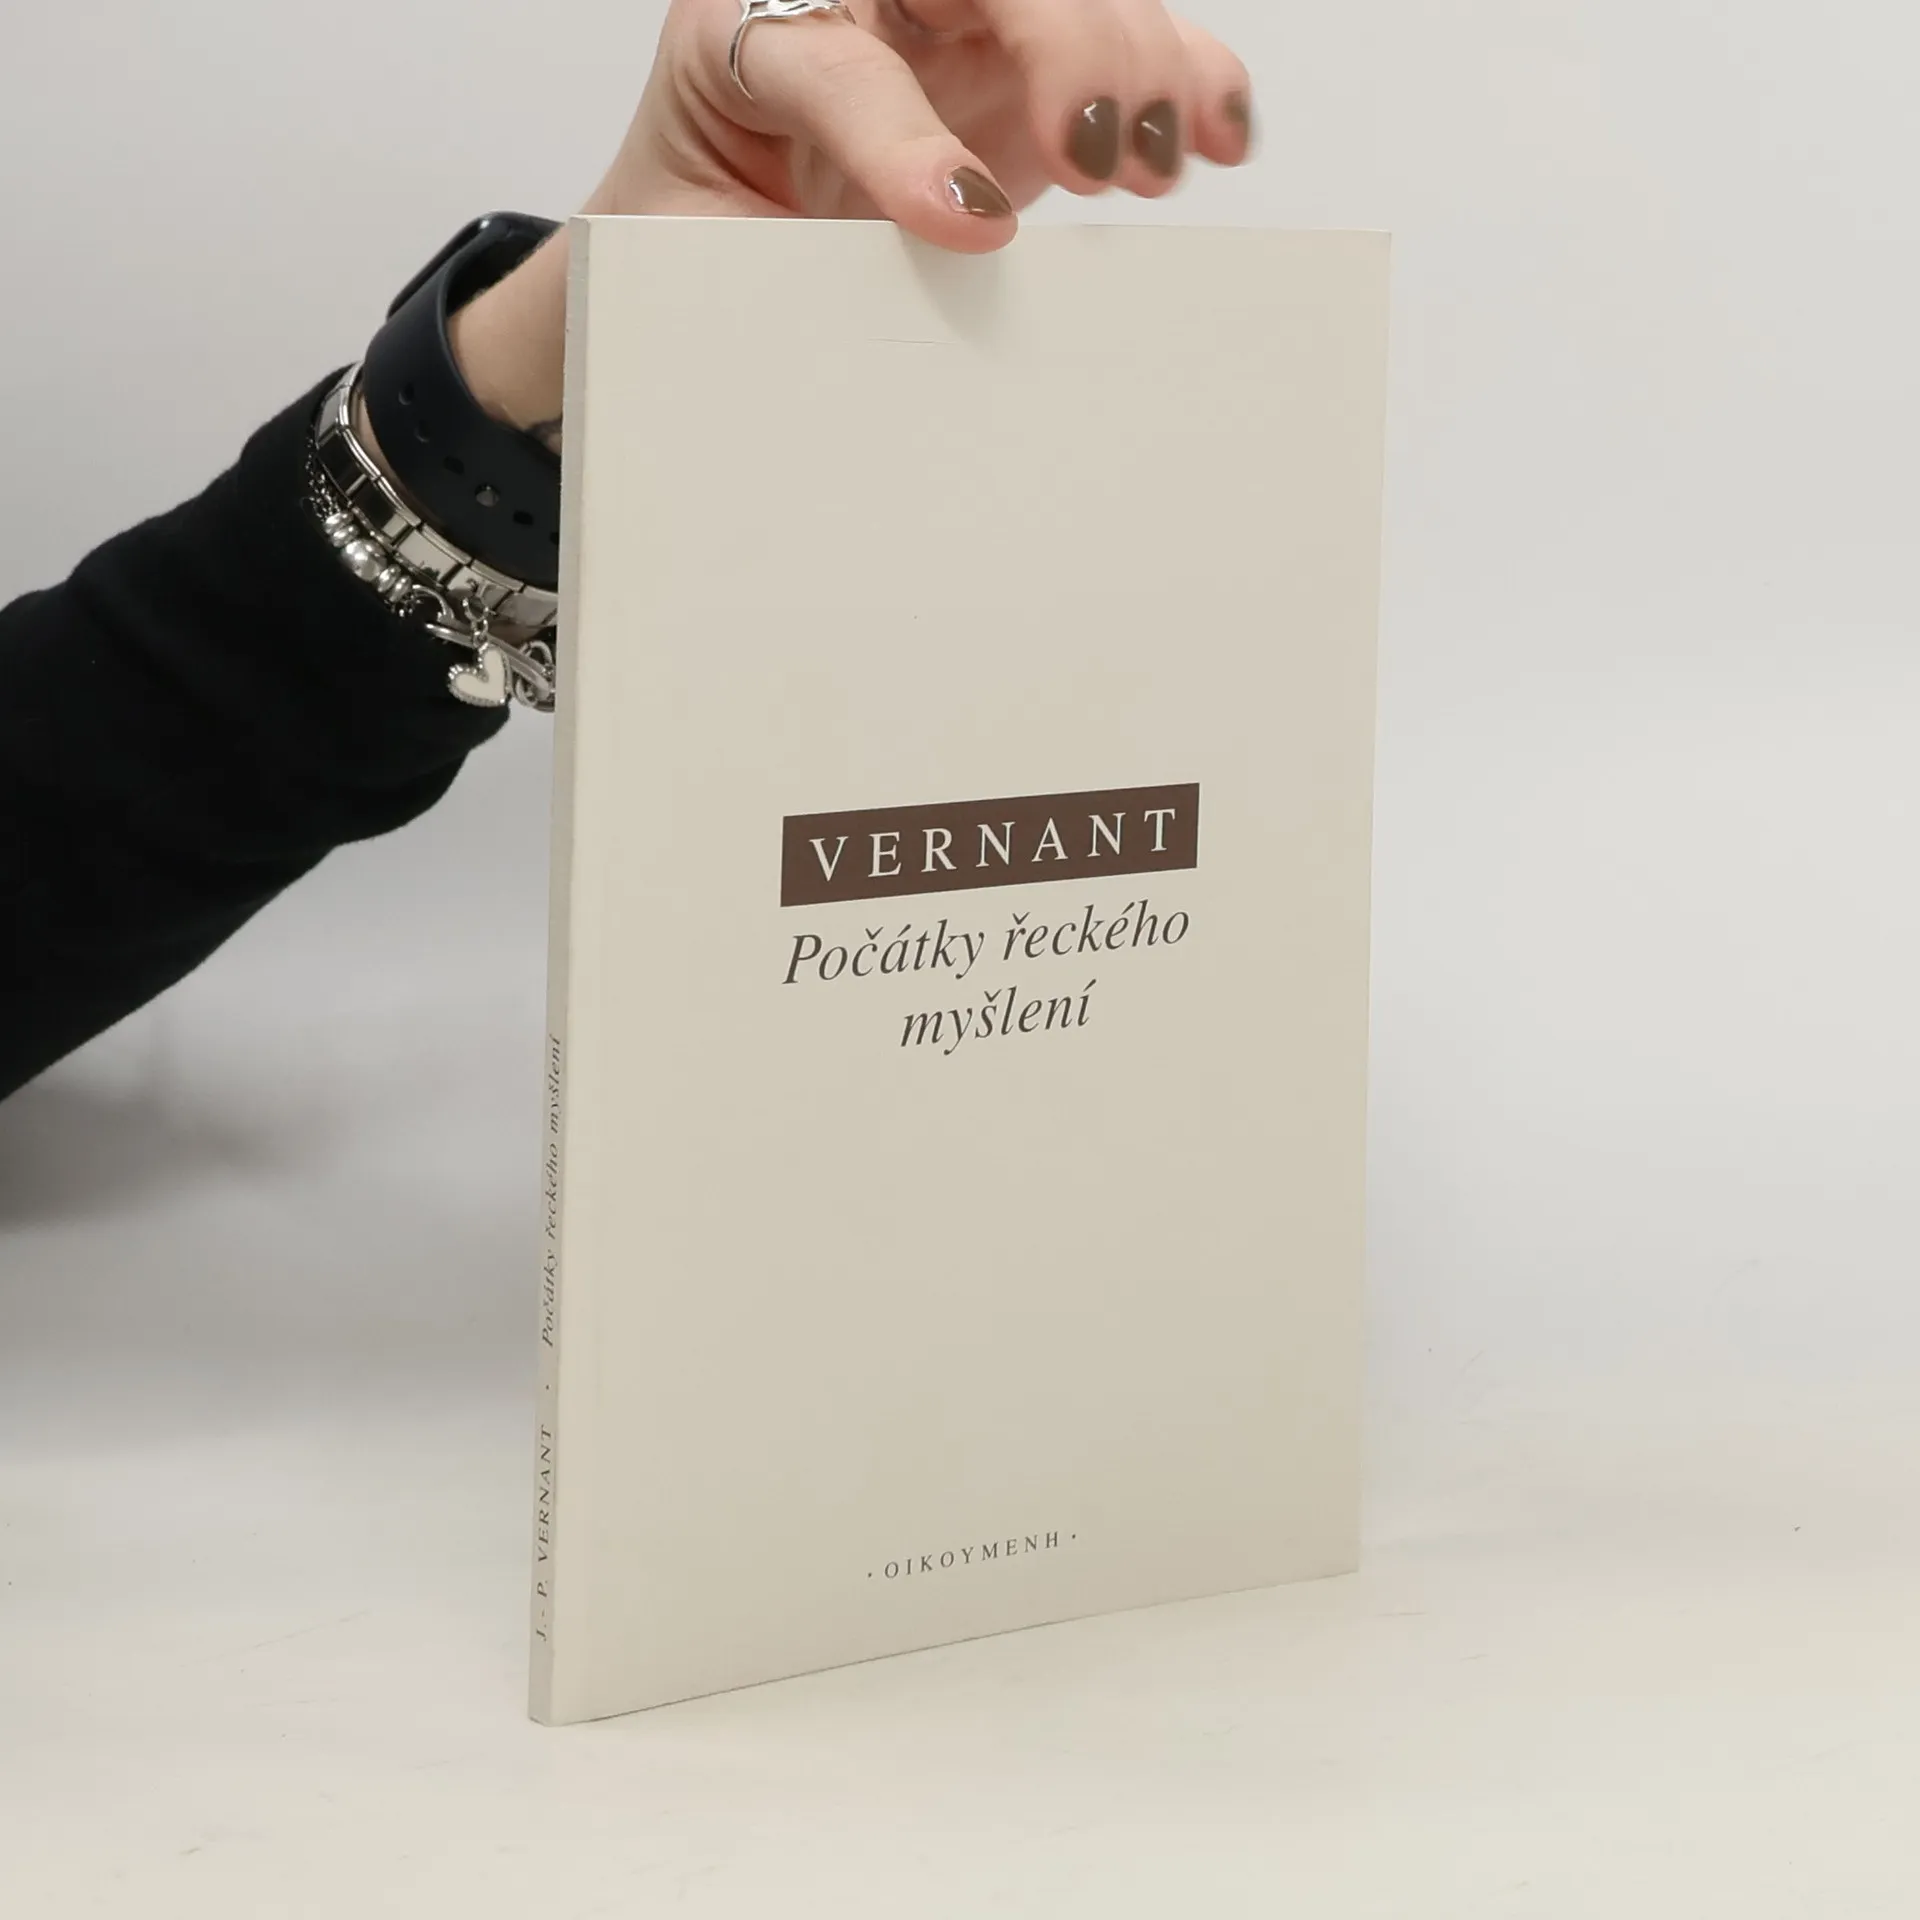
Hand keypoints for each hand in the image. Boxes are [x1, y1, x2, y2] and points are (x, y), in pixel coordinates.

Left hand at [450, 0, 1253, 445]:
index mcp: (741, 31)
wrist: (696, 239)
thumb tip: (877, 314)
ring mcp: (946, 24)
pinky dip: (1180, 74)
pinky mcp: (1016, 69)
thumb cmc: (691, 238)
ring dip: (1139, 66)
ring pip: (1065, 0)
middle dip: (1064, 48)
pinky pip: (1111, 38)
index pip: (840, 61)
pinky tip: (1219, 130)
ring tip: (1158, 164)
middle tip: (1092, 156)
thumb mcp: (695, 259)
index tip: (965, 221)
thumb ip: (767, 266)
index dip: (905, 135)